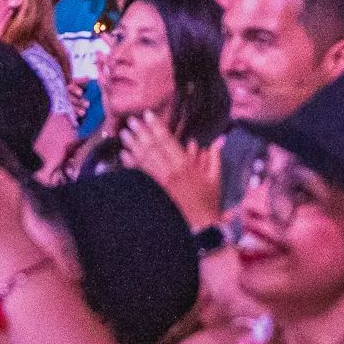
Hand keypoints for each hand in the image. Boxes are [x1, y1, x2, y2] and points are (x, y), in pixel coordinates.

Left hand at [120, 113, 223, 229]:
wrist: (198, 229)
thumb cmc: (208, 204)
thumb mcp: (215, 180)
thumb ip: (214, 158)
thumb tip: (220, 141)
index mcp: (185, 165)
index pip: (167, 140)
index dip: (157, 126)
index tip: (148, 114)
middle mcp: (170, 171)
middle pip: (152, 147)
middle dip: (141, 132)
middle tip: (131, 120)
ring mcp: (159, 182)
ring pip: (143, 159)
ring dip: (132, 144)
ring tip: (124, 133)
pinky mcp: (153, 192)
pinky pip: (139, 174)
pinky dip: (131, 163)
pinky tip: (124, 154)